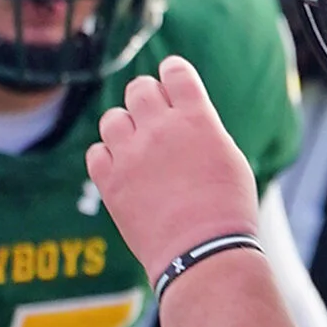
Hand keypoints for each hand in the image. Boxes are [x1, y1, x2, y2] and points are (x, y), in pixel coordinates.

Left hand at [86, 55, 260, 289]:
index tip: (172, 84)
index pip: (175, 71)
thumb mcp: (230, 160)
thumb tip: (183, 117)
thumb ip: (204, 130)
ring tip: (138, 150)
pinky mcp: (110, 182)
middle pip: (139, 88)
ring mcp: (131, 154)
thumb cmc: (227, 212)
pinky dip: (108, 159)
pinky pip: (96, 153)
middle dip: (147, 99)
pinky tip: (124, 171)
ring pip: (112, 118)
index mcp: (196, 119)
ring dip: (125, 128)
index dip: (173, 74)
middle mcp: (160, 129)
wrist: (203, 255)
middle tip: (154, 119)